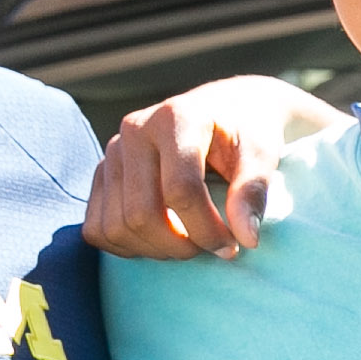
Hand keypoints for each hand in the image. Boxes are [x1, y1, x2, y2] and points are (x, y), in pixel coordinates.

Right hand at [82, 78, 346, 259]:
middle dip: (180, 246)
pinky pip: (98, 228)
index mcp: (175, 117)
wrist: (228, 110)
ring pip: (116, 226)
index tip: (233, 245)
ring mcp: (113, 151)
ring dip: (155, 250)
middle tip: (209, 248)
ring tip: (189, 242)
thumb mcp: (262, 154)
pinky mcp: (102, 173)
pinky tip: (162, 239)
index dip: (206, 229)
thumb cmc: (248, 132)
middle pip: (141, 213)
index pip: (180, 190)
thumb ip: (254, 191)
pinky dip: (128, 246)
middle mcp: (135, 129)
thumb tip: (247, 238)